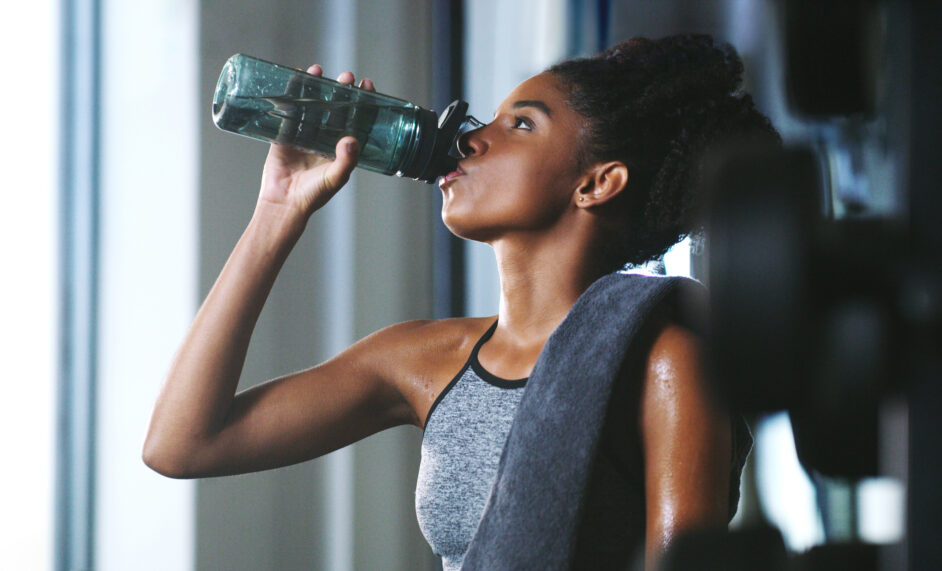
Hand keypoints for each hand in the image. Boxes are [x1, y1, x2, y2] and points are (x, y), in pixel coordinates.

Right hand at [257, 65, 376, 218]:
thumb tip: (352, 138)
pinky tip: (295, 78)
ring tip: (318, 70)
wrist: (284, 203)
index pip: (356, 118)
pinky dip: (291, 94)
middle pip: (334, 107)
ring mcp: (304, 134)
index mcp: (340, 147)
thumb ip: (346, 160)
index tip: (367, 85)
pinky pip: (288, 110)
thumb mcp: (335, 178)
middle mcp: (324, 138)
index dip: (362, 101)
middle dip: (340, 90)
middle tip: (346, 76)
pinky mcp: (284, 135)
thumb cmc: (313, 195)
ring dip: (315, 87)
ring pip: (311, 105)